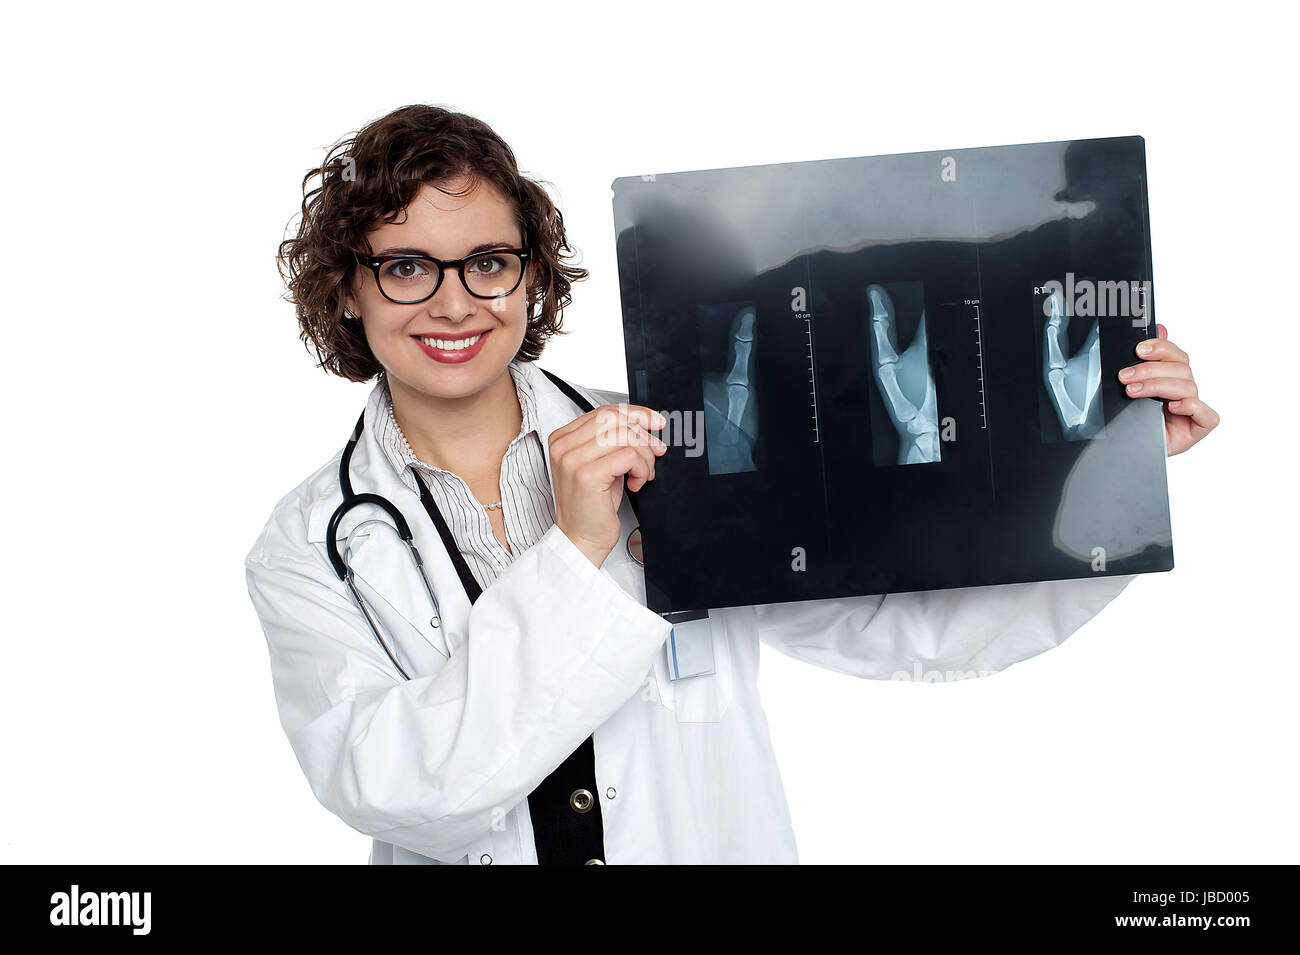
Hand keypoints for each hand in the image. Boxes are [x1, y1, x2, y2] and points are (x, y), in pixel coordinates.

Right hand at [550, 403, 666, 566]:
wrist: (581, 538)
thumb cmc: (592, 505)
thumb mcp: (602, 464)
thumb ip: (614, 441)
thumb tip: (645, 424)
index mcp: (563, 438)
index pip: (604, 411)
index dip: (635, 413)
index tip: (655, 423)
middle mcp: (564, 446)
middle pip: (615, 419)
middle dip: (643, 435)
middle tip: (655, 453)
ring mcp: (572, 459)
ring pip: (625, 436)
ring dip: (645, 456)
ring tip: (644, 474)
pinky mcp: (587, 475)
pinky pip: (629, 456)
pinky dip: (642, 469)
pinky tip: (636, 484)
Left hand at [1117, 323, 1218, 455]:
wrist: (1123, 452)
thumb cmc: (1130, 421)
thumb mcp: (1130, 387)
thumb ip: (1145, 360)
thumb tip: (1161, 327)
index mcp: (1171, 378)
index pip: (1175, 355)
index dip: (1161, 348)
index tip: (1138, 349)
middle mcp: (1184, 392)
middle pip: (1181, 368)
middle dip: (1150, 370)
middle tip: (1124, 376)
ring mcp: (1193, 410)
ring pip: (1187, 387)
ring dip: (1158, 386)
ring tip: (1132, 391)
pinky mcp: (1198, 429)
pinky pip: (1206, 414)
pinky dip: (1189, 406)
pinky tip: (1171, 407)